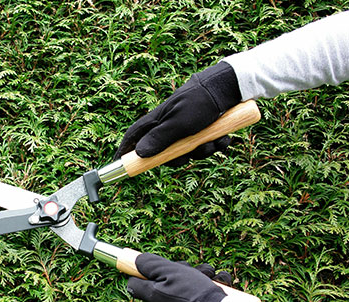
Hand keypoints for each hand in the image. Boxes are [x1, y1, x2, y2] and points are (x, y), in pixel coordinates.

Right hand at [114, 62, 241, 165]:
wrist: (229, 88)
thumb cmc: (200, 101)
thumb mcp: (179, 123)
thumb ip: (160, 139)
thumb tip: (139, 154)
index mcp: (157, 122)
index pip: (133, 138)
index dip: (125, 152)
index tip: (119, 166)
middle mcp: (169, 127)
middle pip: (165, 154)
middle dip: (181, 158)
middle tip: (191, 154)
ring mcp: (186, 129)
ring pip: (188, 152)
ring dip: (203, 151)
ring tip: (214, 141)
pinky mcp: (203, 131)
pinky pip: (205, 147)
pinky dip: (215, 145)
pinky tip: (223, 138)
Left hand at [126, 253, 232, 301]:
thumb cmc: (190, 294)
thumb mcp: (168, 272)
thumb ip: (151, 265)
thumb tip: (135, 262)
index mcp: (153, 294)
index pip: (136, 282)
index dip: (143, 270)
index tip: (154, 263)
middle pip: (167, 277)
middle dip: (181, 268)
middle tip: (188, 270)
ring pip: (190, 281)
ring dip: (202, 273)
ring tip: (209, 276)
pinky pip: (206, 290)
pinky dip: (215, 283)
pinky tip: (219, 282)